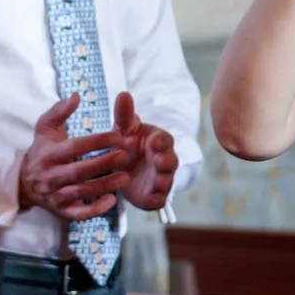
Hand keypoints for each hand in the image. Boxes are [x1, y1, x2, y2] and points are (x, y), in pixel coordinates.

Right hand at [17, 96, 132, 220]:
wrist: (24, 183)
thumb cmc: (42, 150)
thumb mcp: (45, 128)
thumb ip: (59, 111)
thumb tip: (76, 96)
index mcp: (49, 154)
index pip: (74, 147)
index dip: (96, 141)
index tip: (118, 134)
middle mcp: (51, 176)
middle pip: (79, 171)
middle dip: (103, 163)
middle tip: (126, 156)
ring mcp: (56, 195)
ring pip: (81, 192)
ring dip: (104, 185)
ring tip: (125, 177)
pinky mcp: (61, 210)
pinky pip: (78, 213)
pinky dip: (94, 209)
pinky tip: (112, 200)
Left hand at [112, 91, 179, 212]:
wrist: (123, 171)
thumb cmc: (128, 145)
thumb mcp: (124, 130)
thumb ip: (124, 115)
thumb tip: (123, 94)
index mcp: (158, 142)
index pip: (165, 140)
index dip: (161, 141)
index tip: (153, 140)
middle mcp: (163, 160)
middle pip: (171, 161)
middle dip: (166, 161)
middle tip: (159, 160)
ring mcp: (160, 179)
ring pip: (167, 181)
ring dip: (163, 180)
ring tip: (157, 181)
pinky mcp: (154, 196)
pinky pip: (158, 200)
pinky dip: (155, 199)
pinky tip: (148, 198)